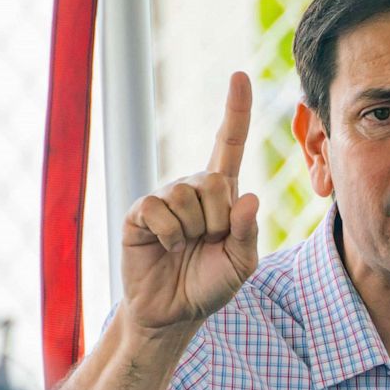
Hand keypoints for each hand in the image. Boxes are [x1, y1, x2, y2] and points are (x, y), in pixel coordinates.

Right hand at [120, 72, 259, 331]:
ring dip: (192, 230)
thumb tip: (249, 197)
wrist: (172, 313)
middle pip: (214, 181)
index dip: (235, 109)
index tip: (239, 75)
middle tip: (207, 243)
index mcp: (222, 194)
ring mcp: (164, 197)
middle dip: (217, 221)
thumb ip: (248, 233)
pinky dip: (168, 235)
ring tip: (184, 246)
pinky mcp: (140, 212)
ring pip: (186, 195)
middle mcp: (192, 187)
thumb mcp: (241, 264)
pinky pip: (159, 210)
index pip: (229, 144)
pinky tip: (165, 247)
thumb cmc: (209, 284)